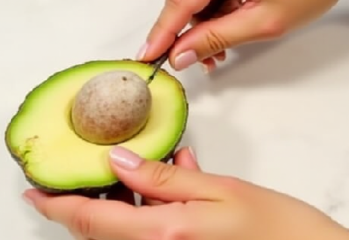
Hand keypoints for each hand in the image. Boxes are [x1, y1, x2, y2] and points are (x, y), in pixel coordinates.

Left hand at [23, 147, 348, 239]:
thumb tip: (116, 162)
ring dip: (99, 220)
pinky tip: (150, 195)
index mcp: (164, 234)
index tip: (33, 194)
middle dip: (70, 215)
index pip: (90, 220)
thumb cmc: (278, 230)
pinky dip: (131, 225)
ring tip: (112, 183)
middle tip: (62, 185)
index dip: (55, 207)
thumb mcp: (218, 188)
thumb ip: (160, 178)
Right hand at [139, 0, 337, 72]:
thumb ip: (217, 38)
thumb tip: (183, 53)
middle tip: (194, 61)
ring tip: (220, 52)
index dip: (160, 34)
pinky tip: (226, 34)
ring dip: (203, 29)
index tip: (146, 57)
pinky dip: (215, 18)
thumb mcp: (264, 21)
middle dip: (187, 34)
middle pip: (184, 4)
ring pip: (197, 3)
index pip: (178, 6)